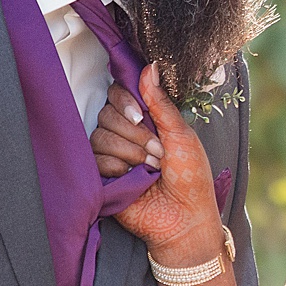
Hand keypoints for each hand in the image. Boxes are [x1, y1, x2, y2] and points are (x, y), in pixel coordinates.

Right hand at [91, 63, 222, 262]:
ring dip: (129, 151)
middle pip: (106, 113)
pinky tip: (132, 178)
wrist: (186, 219)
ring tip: (149, 168)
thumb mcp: (181, 134)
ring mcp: (113, 156)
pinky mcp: (103, 178)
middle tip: (157, 154)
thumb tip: (149, 66)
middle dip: (135, 134)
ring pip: (99, 135)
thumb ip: (161, 102)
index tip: (143, 116)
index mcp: (145, 121)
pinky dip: (116, 167)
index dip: (125, 101)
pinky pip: (95, 158)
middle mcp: (126, 135)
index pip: (117, 94)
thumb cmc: (191, 180)